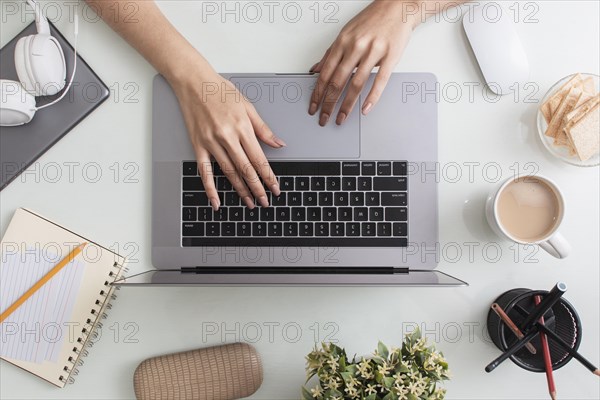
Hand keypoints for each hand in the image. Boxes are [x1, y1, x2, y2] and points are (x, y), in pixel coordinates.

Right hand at [171, 68, 285, 209]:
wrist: (194, 82)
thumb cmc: (221, 91)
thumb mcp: (248, 106)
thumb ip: (263, 129)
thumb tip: (279, 143)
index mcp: (242, 127)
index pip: (259, 159)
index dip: (268, 177)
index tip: (275, 188)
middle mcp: (227, 137)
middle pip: (245, 169)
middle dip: (257, 188)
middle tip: (265, 202)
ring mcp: (211, 143)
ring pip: (229, 173)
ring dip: (240, 190)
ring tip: (249, 202)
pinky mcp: (198, 145)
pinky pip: (205, 171)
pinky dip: (210, 189)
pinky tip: (216, 202)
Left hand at [309, 0, 418, 125]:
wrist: (397, 7)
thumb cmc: (372, 20)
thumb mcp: (345, 33)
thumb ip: (331, 53)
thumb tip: (316, 70)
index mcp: (342, 42)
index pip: (325, 73)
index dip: (317, 93)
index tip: (313, 107)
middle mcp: (356, 46)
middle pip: (338, 81)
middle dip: (328, 103)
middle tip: (324, 118)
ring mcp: (373, 52)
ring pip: (356, 84)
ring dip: (347, 105)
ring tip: (341, 118)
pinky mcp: (390, 56)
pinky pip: (380, 80)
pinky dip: (372, 97)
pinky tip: (365, 109)